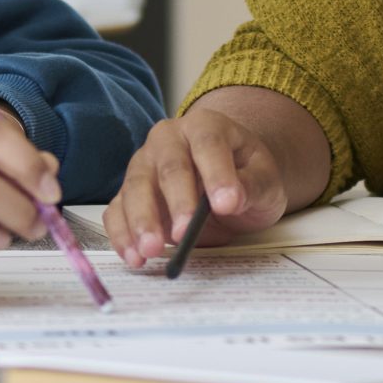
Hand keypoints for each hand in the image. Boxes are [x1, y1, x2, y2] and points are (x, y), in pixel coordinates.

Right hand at [102, 107, 291, 269]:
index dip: (216, 173)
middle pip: (168, 167)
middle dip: (176, 202)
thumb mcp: (264, 180)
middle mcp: (167, 139)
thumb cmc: (245, 176)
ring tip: (151, 251)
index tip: (227, 205)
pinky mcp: (128, 194)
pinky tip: (134, 256)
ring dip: (142, 221)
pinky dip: (121, 234)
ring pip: (135, 188)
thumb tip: (232, 198)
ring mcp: (144, 165)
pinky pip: (117, 211)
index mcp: (205, 126)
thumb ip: (252, 185)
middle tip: (186, 234)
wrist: (227, 182)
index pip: (208, 143)